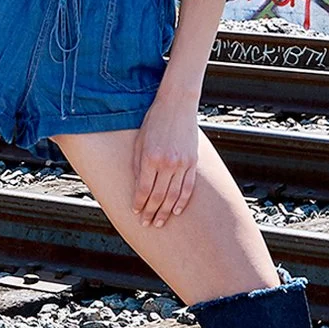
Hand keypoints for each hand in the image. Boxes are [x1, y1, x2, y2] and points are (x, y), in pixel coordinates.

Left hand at [131, 90, 199, 225]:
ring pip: (174, 195)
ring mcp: (182, 163)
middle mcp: (167, 163)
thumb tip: (137, 188)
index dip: (139, 204)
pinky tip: (177, 211)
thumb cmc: (155, 120)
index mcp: (150, 157)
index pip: (143, 189)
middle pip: (158, 196)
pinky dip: (182, 201)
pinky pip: (188, 187)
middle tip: (146, 224)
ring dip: (166, 212)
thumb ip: (137, 165)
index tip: (135, 212)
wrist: (177, 104)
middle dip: (151, 212)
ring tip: (160, 222)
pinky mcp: (193, 162)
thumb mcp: (139, 141)